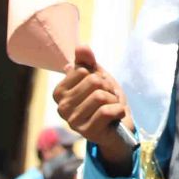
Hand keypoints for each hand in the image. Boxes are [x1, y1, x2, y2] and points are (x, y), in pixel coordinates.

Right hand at [55, 45, 134, 171]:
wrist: (119, 127)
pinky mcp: (87, 132)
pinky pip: (107, 111)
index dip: (98, 75)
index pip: (82, 70)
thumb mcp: (97, 76)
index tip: (99, 87)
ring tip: (111, 107)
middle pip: (93, 81)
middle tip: (108, 98)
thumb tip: (81, 46)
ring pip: (100, 96)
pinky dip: (118, 110)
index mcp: (59, 92)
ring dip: (114, 99)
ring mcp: (73, 122)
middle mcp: (61, 108)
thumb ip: (87, 61)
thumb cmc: (105, 100)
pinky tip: (115, 116)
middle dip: (108, 87)